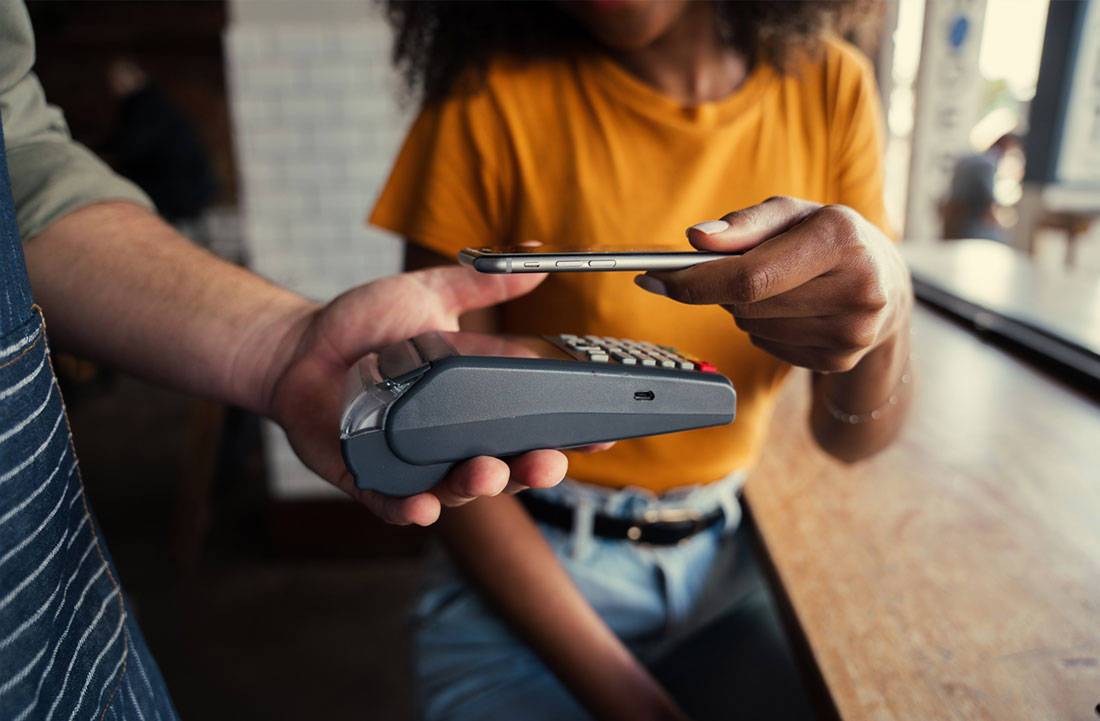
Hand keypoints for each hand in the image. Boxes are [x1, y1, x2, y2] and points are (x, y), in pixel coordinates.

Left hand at [256, 266, 568, 525]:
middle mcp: (454, 439)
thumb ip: (480, 285)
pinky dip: (412, 509)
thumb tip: (534, 260)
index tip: (603, 438)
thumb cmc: (363, 325)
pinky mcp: (372, 480)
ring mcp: (415, 463)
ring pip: (459, 491)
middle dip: (533, 471)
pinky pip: (397, 505)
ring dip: (480, 488)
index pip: (534, 422)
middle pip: (508, 467)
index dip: (571, 434)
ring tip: (487, 473)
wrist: (300, 348)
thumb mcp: (426, 296)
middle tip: (546, 462)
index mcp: (476, 401)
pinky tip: (425, 506)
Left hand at [634, 196, 911, 371]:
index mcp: (842, 239)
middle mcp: (856, 289)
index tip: (655, 277)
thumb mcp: (792, 213)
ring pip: (751, 327)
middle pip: (745, 304)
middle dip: (720, 287)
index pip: (749, 276)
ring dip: (743, 307)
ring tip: (777, 284)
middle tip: (728, 269)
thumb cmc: (827, 238)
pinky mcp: (839, 360)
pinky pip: (767, 345)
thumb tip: (695, 239)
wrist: (886, 283)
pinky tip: (790, 308)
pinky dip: (762, 326)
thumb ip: (742, 223)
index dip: (695, 280)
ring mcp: (850, 332)